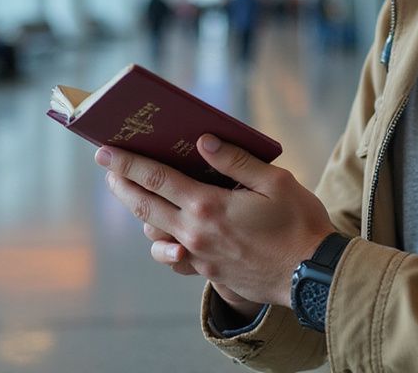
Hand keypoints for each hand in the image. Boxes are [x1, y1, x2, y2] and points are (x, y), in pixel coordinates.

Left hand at [96, 133, 336, 308]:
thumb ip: (235, 160)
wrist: (312, 276)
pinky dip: (164, 245)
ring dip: (141, 214)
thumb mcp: (274, 182)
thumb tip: (203, 141)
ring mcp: (200, 256)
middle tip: (106, 169)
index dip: (127, 162)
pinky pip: (175, 259)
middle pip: (144, 206)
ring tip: (137, 197)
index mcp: (208, 205)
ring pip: (155, 235)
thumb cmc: (299, 224)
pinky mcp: (209, 271)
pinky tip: (167, 235)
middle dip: (121, 185)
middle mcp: (195, 232)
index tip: (105, 151)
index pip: (156, 178)